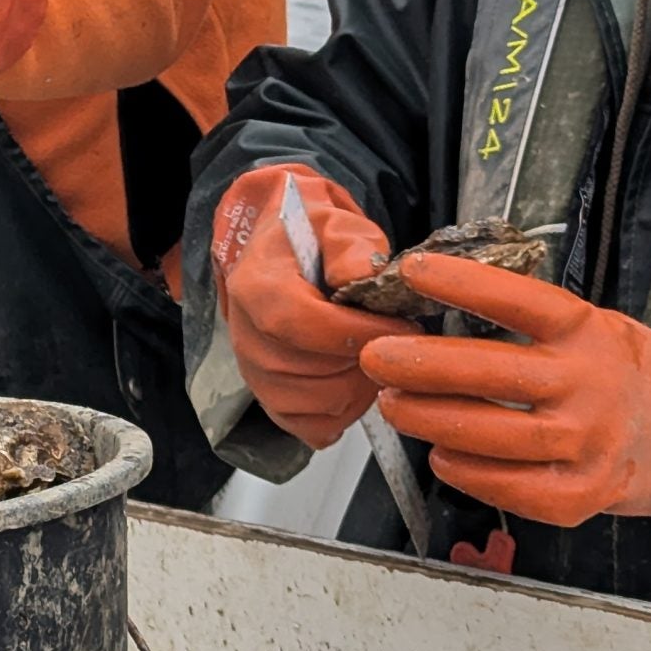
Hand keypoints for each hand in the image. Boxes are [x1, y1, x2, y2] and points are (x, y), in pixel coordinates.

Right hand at [212, 165, 417, 449]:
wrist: (280, 254)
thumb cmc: (310, 240)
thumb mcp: (335, 224)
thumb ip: (351, 247)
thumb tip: (361, 278)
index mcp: (256, 288)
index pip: (306, 326)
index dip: (364, 332)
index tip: (403, 325)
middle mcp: (246, 336)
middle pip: (316, 372)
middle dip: (368, 358)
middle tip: (393, 339)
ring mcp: (255, 373)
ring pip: (321, 403)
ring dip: (361, 385)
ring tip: (374, 355)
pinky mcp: (270, 400)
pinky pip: (313, 427)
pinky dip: (344, 411)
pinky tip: (356, 380)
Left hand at [362, 253, 650, 535]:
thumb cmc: (628, 374)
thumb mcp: (592, 328)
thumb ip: (529, 322)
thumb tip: (436, 301)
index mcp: (588, 331)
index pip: (519, 301)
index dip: (462, 284)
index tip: (411, 272)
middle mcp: (590, 385)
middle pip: (491, 372)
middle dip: (420, 365)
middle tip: (376, 358)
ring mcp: (590, 443)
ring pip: (493, 435)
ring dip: (431, 421)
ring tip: (395, 406)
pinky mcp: (587, 493)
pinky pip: (515, 489)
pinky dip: (470, 475)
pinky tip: (443, 457)